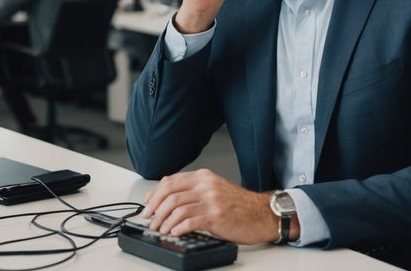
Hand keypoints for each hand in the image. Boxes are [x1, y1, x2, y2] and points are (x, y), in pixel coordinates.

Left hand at [141, 169, 293, 243]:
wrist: (262, 214)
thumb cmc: (239, 205)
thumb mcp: (214, 189)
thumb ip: (193, 190)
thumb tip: (167, 197)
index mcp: (203, 177)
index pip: (170, 181)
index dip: (154, 194)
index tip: (147, 204)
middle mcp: (206, 185)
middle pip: (170, 193)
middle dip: (155, 208)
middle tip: (150, 219)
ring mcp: (211, 200)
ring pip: (176, 207)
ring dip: (164, 221)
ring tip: (160, 229)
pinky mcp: (216, 216)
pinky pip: (189, 221)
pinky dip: (177, 228)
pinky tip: (174, 233)